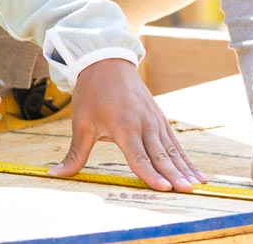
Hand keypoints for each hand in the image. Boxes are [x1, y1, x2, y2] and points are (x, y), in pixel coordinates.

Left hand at [48, 57, 204, 190]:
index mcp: (123, 125)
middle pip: (160, 155)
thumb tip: (55, 174)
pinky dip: (187, 160)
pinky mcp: (161, 120)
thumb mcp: (80, 123)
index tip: (164, 188)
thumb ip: (74, 154)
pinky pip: (175, 144)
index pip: (138, 156)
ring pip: (172, 150)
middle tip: (186, 192)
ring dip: (184, 169)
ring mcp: (155, 121)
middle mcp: (143, 123)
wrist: (106, 62)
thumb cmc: (92, 94)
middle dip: (174, 175)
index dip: (150, 174)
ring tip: (196, 186)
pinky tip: (197, 175)